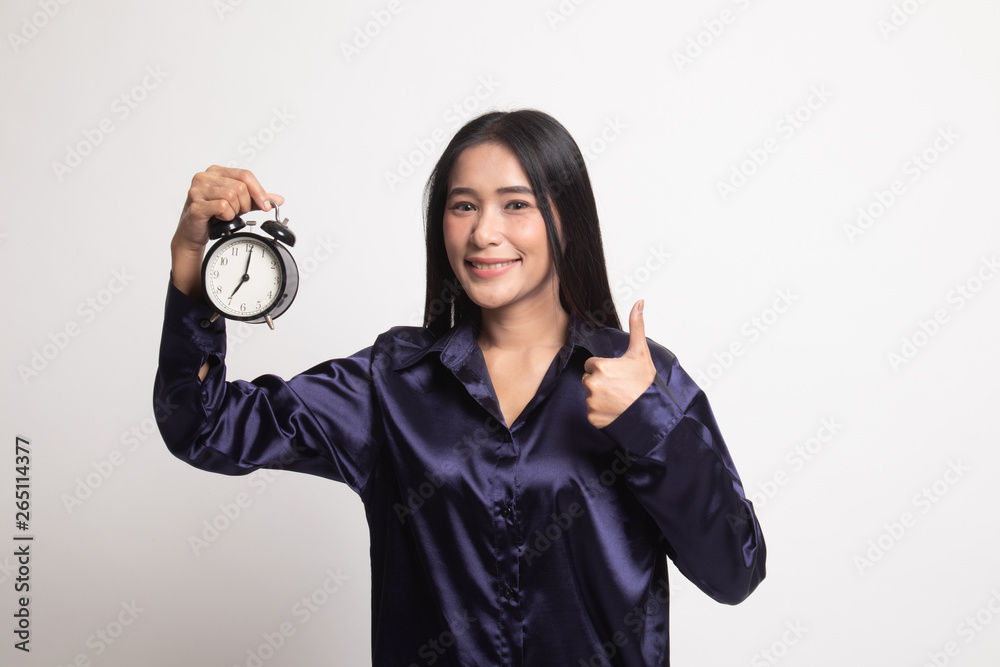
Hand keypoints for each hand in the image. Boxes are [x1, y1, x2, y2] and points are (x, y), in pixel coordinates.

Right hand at [170, 166, 282, 297]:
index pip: (245, 175)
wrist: (193, 232)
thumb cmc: (212, 215)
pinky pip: (223, 207)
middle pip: (240, 186)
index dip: (259, 191)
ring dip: (235, 211)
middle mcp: (204, 177)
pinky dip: (227, 216)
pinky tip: (220, 218)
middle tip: (238, 212)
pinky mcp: (195, 205)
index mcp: (215, 172)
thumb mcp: (238, 204)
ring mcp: (197, 190)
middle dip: (245, 204)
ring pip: (232, 196)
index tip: (265, 205)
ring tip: (227, 215)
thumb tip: (278, 199)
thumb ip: (257, 199)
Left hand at [582, 300, 656, 428]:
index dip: (604, 368)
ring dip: (600, 397)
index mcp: (600, 366)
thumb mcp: (640, 353)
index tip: (617, 374)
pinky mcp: (592, 418)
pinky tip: (615, 410)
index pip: (591, 364)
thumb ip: (636, 326)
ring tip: (618, 398)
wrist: (652, 412)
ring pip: (590, 396)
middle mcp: (592, 384)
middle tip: (618, 387)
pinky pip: (591, 412)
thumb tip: (639, 302)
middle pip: (588, 379)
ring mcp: (591, 402)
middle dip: (600, 382)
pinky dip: (601, 412)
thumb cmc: (646, 383)